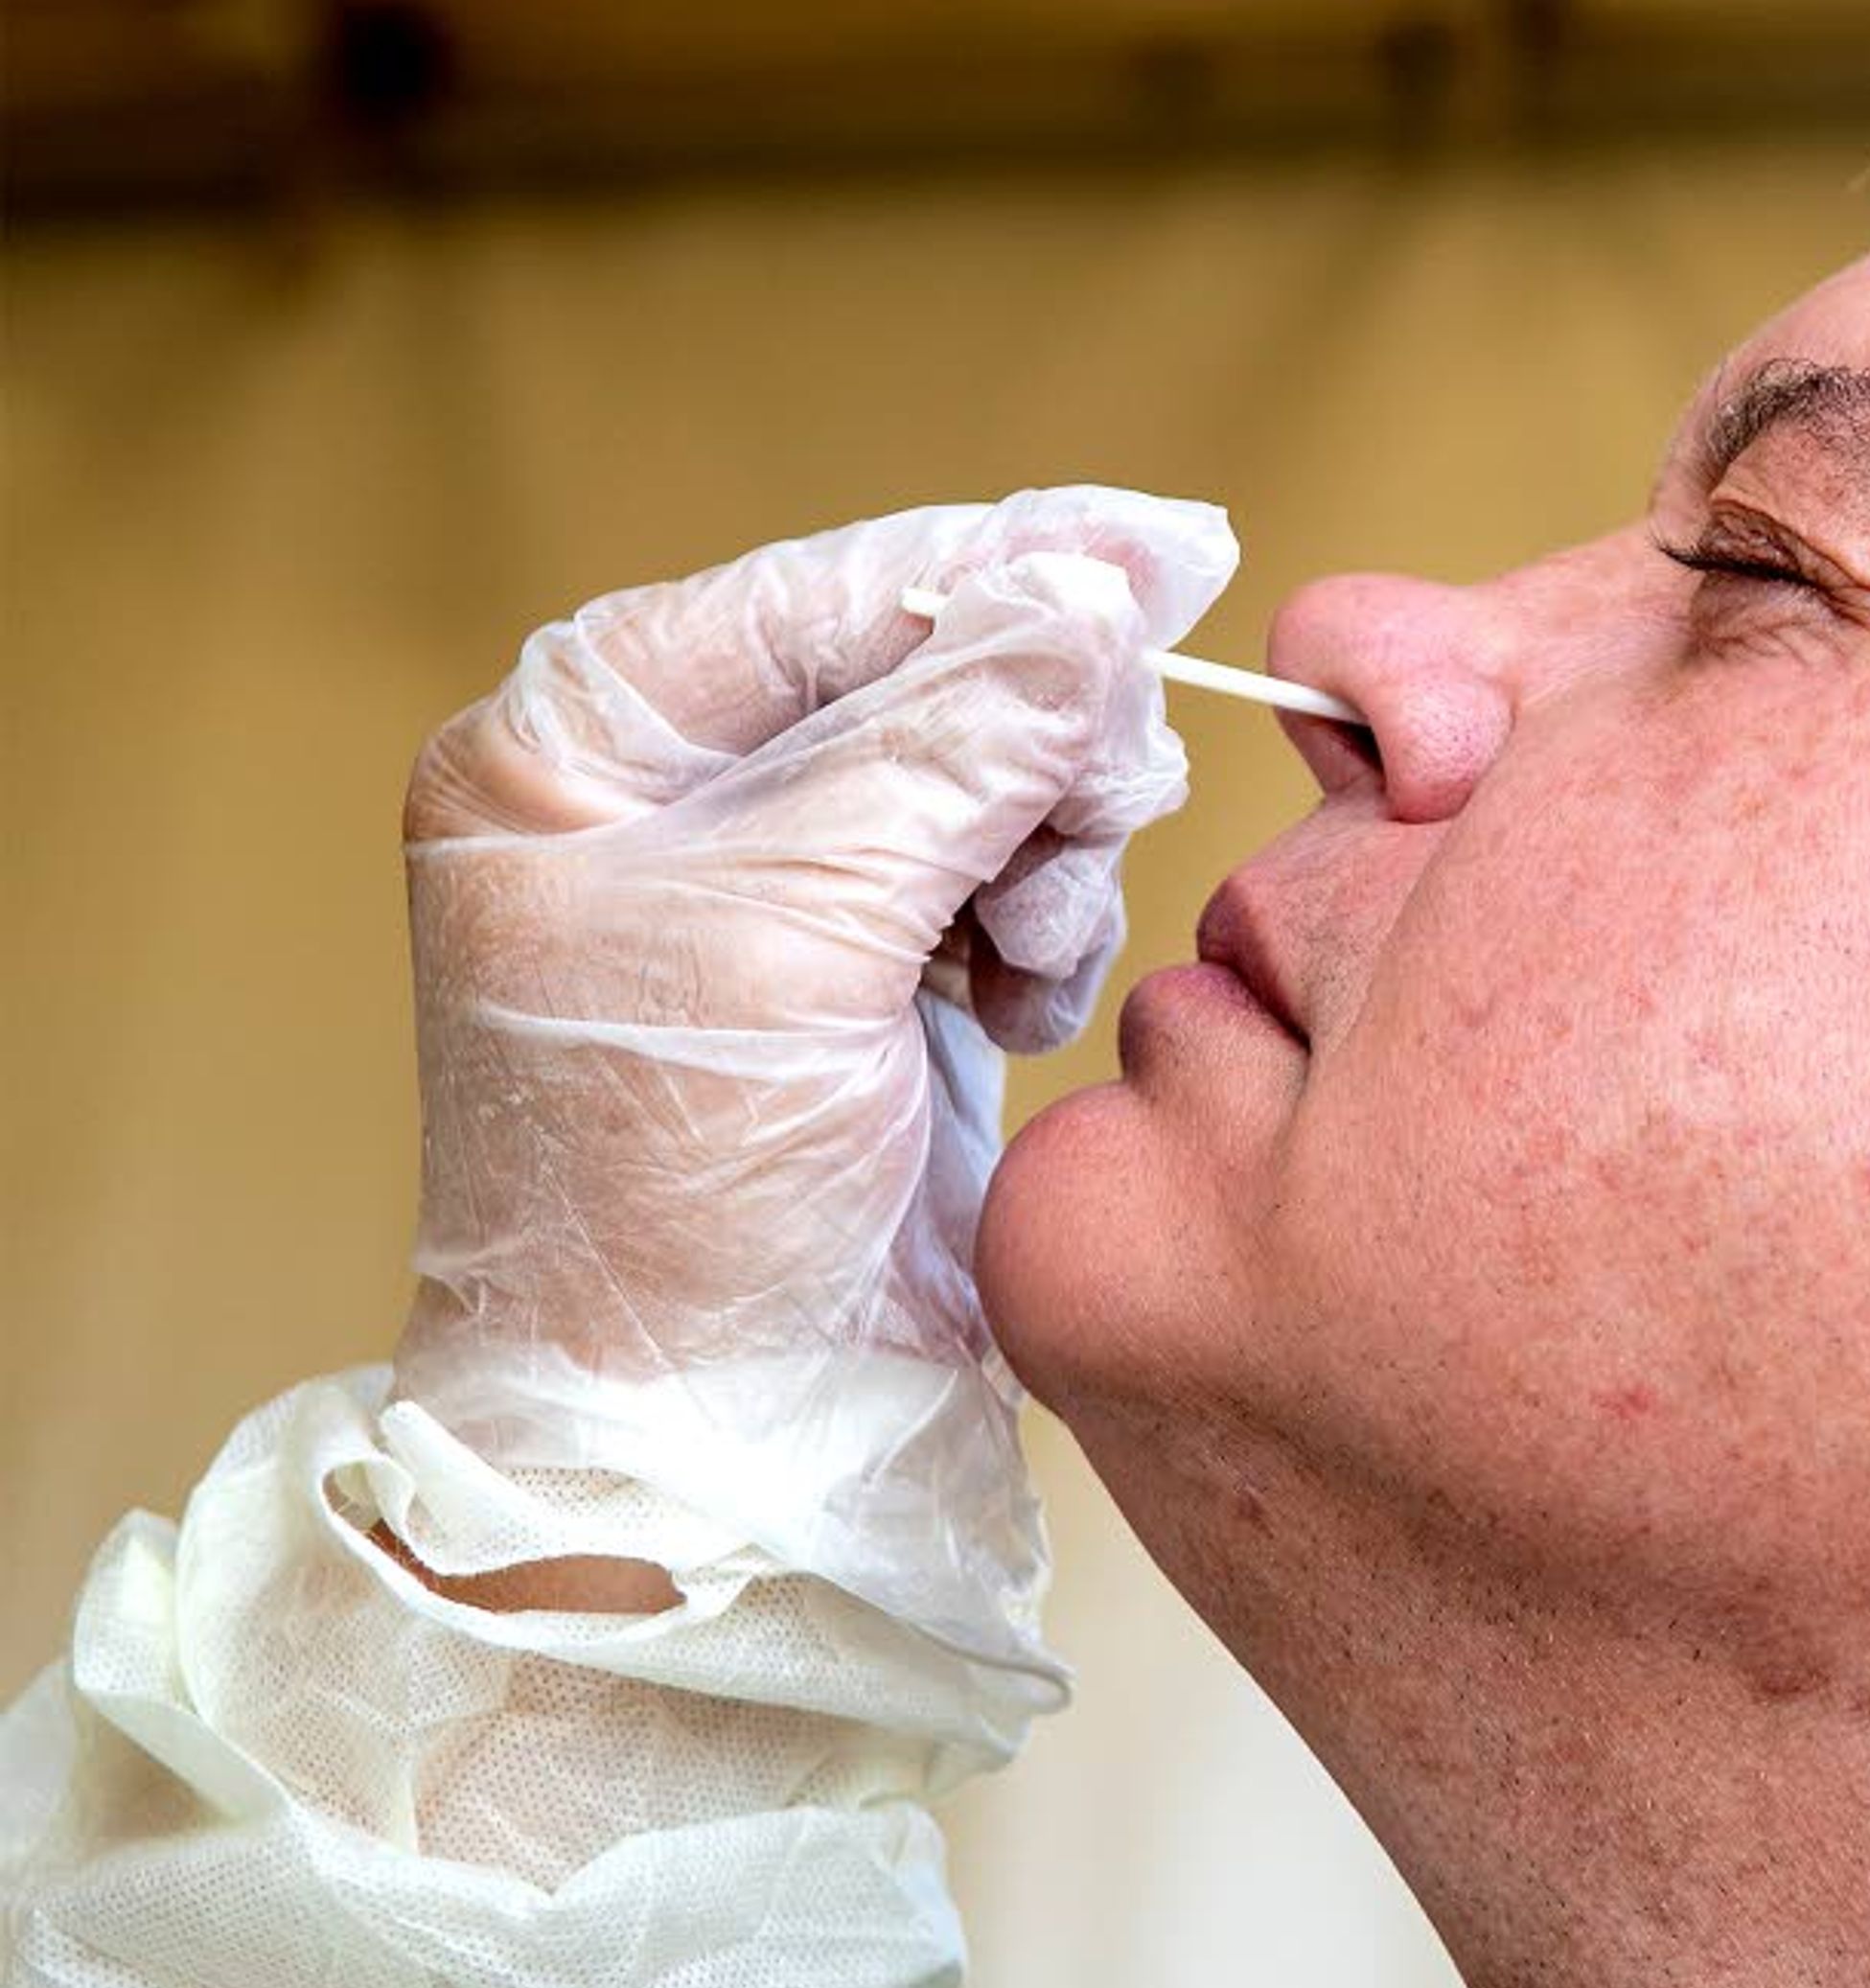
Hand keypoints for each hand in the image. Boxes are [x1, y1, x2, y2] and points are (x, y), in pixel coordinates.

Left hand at [386, 487, 1237, 1658]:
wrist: (715, 1440)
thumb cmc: (675, 1197)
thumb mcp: (799, 934)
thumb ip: (955, 742)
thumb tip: (1092, 590)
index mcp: (579, 744)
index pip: (829, 589)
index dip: (1007, 565)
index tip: (1172, 546)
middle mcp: (670, 795)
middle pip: (936, 663)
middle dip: (1037, 738)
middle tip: (1093, 816)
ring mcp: (783, 887)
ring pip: (1002, 765)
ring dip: (1051, 846)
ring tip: (1018, 957)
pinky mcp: (877, 973)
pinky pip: (1022, 871)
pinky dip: (1048, 928)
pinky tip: (1009, 1010)